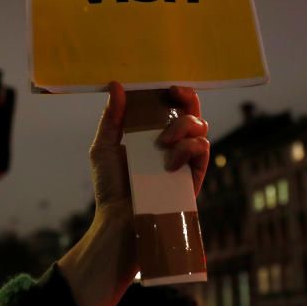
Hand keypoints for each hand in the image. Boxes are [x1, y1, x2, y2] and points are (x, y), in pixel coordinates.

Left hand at [90, 82, 209, 216]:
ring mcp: (185, 159)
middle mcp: (172, 143)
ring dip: (182, 126)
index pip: (169, 106)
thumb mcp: (104, 147)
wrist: (118, 221)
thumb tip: (117, 85)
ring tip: (162, 142)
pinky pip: (203, 149)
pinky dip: (187, 148)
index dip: (173, 91)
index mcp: (151, 133)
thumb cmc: (110, 187)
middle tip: (176, 94)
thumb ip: (111, 117)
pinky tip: (169, 162)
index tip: (166, 84)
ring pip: (200, 126)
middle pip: (192, 111)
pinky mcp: (194, 175)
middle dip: (188, 97)